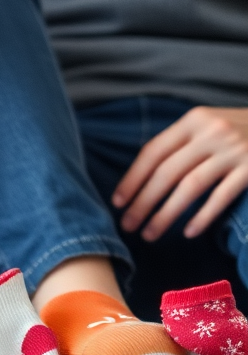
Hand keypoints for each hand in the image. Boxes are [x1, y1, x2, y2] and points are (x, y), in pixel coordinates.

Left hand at [112, 106, 247, 240]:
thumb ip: (181, 144)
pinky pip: (221, 196)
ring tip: (150, 234)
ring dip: (165, 214)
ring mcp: (233, 150)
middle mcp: (211, 132)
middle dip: (143, 202)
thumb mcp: (209, 126)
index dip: (133, 178)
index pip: (153, 151)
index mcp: (194, 120)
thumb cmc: (239, 131)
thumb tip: (142, 178)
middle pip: (166, 172)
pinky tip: (188, 232)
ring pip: (189, 187)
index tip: (118, 202)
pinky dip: (203, 216)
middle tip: (127, 226)